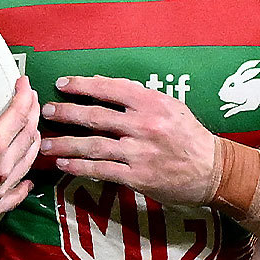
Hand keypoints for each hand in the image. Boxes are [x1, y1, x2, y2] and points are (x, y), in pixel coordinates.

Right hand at [0, 75, 40, 230]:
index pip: (19, 113)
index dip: (25, 95)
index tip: (24, 84)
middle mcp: (1, 169)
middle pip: (28, 136)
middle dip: (32, 113)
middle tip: (30, 100)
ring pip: (27, 163)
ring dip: (33, 143)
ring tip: (31, 130)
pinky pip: (17, 195)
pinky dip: (25, 184)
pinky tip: (26, 179)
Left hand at [39, 76, 216, 204]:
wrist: (213, 170)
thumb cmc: (190, 136)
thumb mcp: (172, 107)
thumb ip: (141, 99)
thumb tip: (107, 89)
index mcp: (152, 103)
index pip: (110, 88)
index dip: (82, 85)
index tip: (63, 83)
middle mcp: (144, 125)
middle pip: (95, 116)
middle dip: (66, 113)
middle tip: (46, 111)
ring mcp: (140, 152)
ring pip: (93, 145)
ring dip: (65, 145)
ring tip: (46, 145)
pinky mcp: (138, 176)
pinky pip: (102, 170)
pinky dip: (80, 168)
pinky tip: (65, 166)